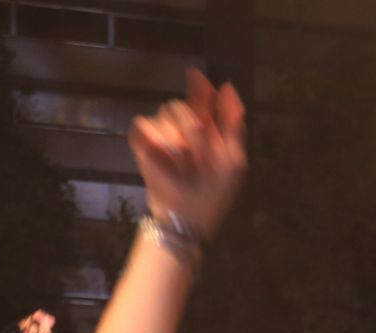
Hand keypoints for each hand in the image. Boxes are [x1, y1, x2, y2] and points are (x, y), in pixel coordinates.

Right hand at [128, 69, 245, 239]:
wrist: (190, 214)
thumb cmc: (215, 191)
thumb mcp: (234, 158)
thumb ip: (233, 123)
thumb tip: (227, 86)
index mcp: (206, 130)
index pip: (201, 99)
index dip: (199, 86)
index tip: (195, 75)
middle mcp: (181, 127)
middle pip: (182, 105)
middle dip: (194, 130)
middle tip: (200, 158)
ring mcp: (161, 133)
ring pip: (166, 113)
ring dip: (180, 141)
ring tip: (185, 165)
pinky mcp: (142, 142)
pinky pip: (145, 124)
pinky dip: (158, 143)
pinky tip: (167, 161)